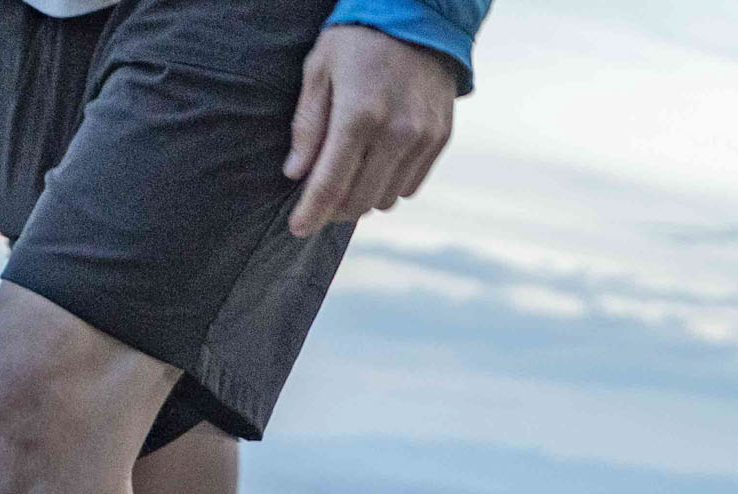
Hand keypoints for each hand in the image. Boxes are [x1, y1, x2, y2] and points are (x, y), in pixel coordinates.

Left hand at [284, 25, 458, 238]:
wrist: (419, 17)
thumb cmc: (359, 40)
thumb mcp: (320, 69)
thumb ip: (307, 124)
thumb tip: (296, 173)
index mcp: (358, 115)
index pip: (330, 184)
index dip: (311, 213)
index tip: (297, 228)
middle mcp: (395, 133)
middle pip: (358, 201)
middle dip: (334, 209)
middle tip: (320, 201)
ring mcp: (422, 139)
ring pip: (386, 199)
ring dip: (363, 198)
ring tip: (350, 178)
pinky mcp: (440, 140)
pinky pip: (410, 186)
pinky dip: (389, 185)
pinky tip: (377, 165)